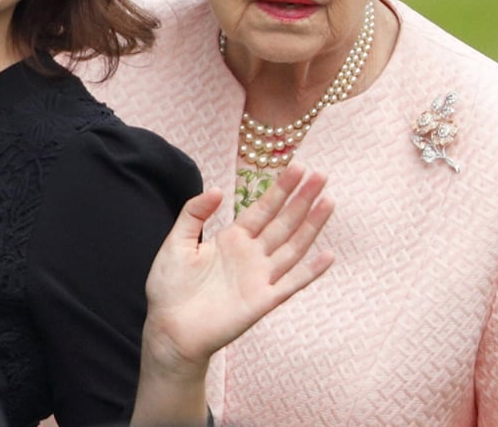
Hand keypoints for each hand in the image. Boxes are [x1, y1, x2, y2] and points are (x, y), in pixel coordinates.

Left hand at [142, 163, 333, 375]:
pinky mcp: (263, 301)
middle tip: (321, 176)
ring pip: (292, 246)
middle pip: (283, 222)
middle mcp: (251, 255)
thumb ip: (194, 213)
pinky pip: (291, 284)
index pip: (262, 209)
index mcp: (232, 239)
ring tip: (328, 202)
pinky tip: (328, 255)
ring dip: (311, 225)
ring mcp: (259, 277)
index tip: (298, 168)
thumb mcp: (177, 241)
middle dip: (302, 199)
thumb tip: (218, 190)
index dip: (280, 189)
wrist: (168, 329)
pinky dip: (310, 271)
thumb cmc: (170, 288)